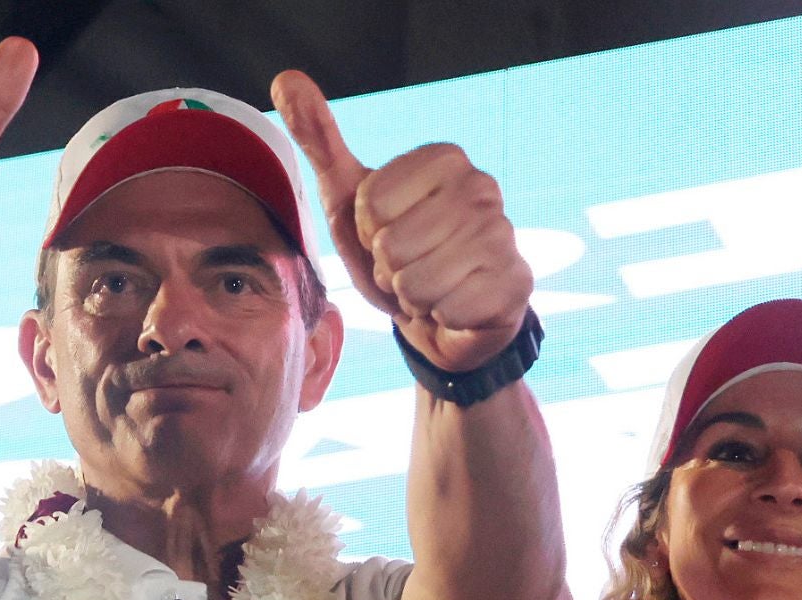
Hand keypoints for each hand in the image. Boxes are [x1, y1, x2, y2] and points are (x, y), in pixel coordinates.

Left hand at [272, 70, 531, 372]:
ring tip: (428, 287)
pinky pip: (449, 310)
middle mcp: (482, 187)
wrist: (442, 313)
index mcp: (444, 159)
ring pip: (419, 282)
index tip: (385, 232)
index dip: (367, 231)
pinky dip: (440, 318)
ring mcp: (504, 234)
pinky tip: (453, 306)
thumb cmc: (396, 251)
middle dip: (388, 269)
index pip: (371, 203)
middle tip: (408, 266)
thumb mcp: (349, 199)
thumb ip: (320, 141)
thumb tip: (285, 79)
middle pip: (393, 245)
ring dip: (412, 296)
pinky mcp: (516, 282)